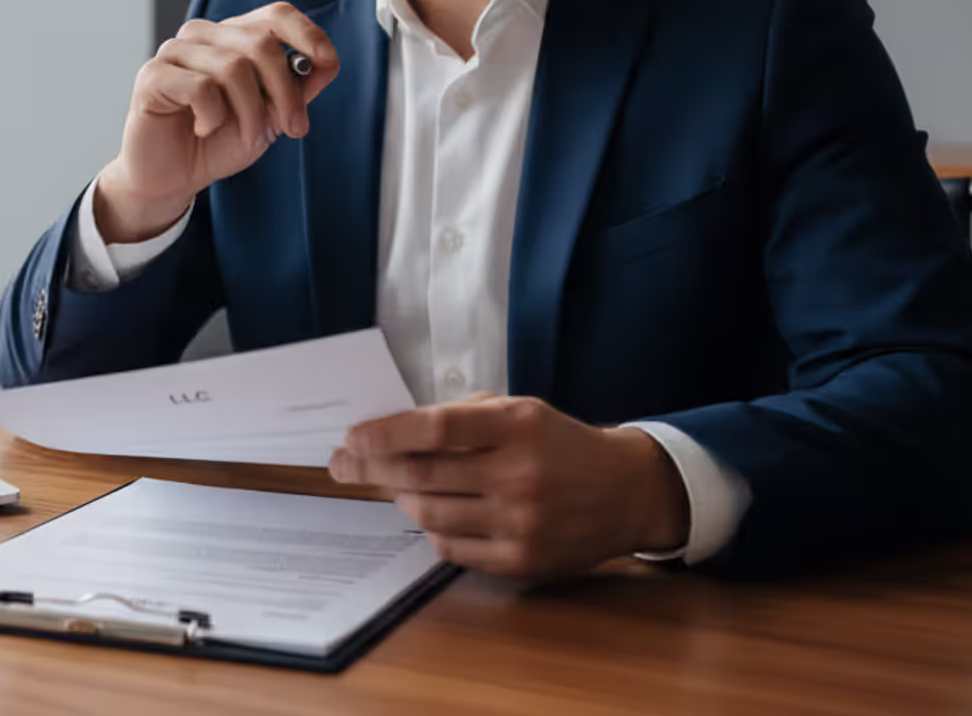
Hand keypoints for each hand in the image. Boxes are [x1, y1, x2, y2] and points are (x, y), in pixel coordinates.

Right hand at [93, 3, 338, 242]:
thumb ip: (297, 89)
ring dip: (251, 112)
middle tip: (293, 128)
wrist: (173, 177)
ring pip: (233, 67)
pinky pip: (200, 88)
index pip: (275, 14)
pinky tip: (203, 129)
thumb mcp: (270, 118)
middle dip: (286, 91)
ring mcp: (175, 52)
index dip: (306, 33)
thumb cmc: (217, 142)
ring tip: (247, 135)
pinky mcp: (153, 76)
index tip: (327, 61)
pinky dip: (213, 118)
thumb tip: (327, 62)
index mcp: (233, 36)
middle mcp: (203, 35)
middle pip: (261, 42)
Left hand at [328, 394, 688, 581]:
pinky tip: (431, 512)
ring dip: (401, 497)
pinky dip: (431, 528)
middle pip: (423, 475)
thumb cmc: (560, 444)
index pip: (436, 428)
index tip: (353, 436)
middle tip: (344, 463)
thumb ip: (462, 416)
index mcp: (519, 426)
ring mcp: (521, 523)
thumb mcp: (520, 410)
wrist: (627, 492)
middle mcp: (520, 475)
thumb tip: (391, 430)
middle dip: (373, 468)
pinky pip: (451, 547)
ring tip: (394, 484)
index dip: (386, 433)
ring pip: (429, 513)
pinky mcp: (522, 561)